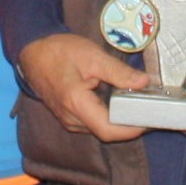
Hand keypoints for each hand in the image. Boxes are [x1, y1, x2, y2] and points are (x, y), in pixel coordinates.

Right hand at [19, 33, 148, 142]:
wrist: (33, 53)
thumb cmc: (60, 51)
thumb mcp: (93, 56)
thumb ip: (119, 72)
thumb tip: (144, 83)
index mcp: (76, 104)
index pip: (109, 130)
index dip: (133, 129)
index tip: (151, 118)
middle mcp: (72, 119)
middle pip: (108, 132)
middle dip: (131, 124)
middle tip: (152, 110)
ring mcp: (69, 121)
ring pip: (101, 129)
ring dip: (121, 121)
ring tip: (140, 105)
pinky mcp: (70, 118)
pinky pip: (94, 123)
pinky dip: (111, 117)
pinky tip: (123, 104)